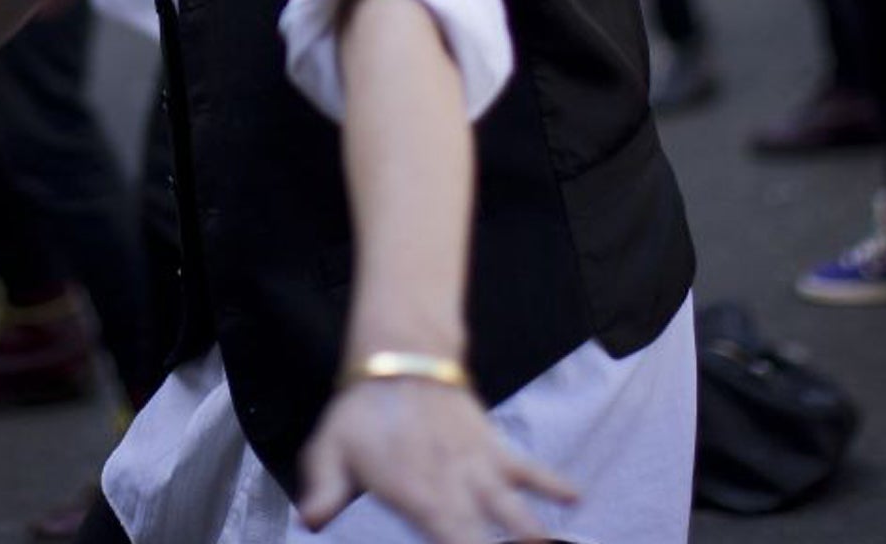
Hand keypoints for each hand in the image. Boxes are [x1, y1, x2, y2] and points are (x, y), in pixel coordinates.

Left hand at [297, 378, 576, 542]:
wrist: (399, 359)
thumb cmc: (362, 412)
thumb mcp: (330, 449)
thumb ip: (324, 488)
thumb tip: (311, 521)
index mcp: (419, 500)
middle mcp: (456, 490)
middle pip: (488, 542)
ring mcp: (480, 470)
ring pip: (517, 513)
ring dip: (535, 535)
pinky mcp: (495, 450)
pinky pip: (529, 470)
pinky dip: (553, 484)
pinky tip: (574, 498)